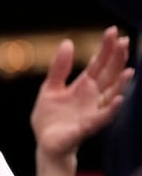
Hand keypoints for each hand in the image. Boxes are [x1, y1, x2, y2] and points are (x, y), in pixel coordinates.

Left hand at [31, 26, 134, 175]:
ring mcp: (92, 111)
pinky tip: (118, 99)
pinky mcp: (87, 127)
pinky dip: (111, 109)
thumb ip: (59, 68)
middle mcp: (93, 96)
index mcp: (83, 86)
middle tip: (124, 40)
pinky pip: (102, 117)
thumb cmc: (49, 118)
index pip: (99, 63)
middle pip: (109, 74)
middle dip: (117, 58)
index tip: (113, 31)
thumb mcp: (50, 88)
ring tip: (129, 69)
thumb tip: (68, 42)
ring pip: (111, 93)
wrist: (45, 143)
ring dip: (121, 82)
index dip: (106, 48)